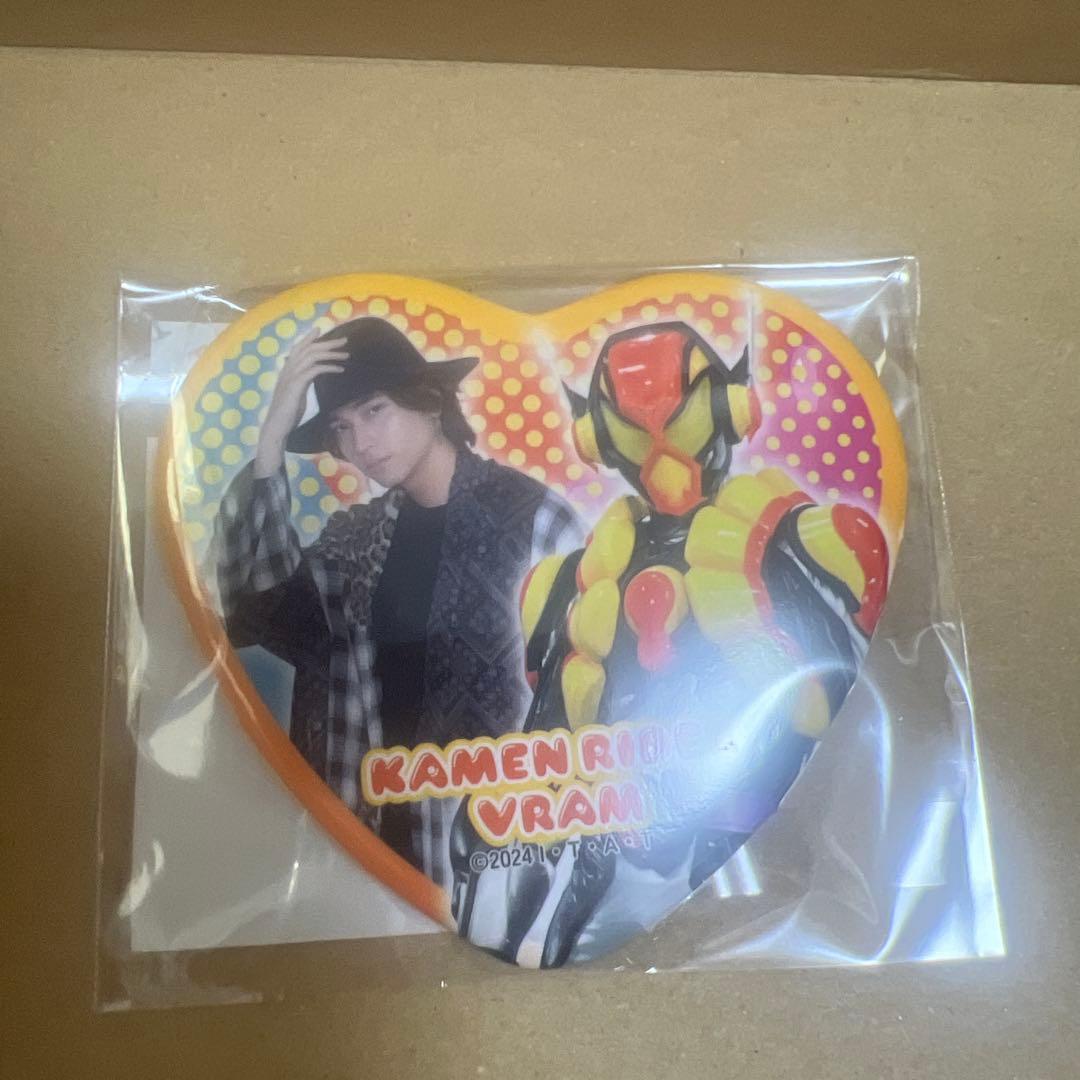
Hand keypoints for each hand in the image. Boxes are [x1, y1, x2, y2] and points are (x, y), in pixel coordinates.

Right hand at [253, 326, 347, 476]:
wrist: (277, 425)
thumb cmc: (288, 412)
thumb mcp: (297, 392)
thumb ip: (302, 381)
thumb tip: (312, 375)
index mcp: (287, 369)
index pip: (298, 348)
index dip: (309, 338)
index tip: (320, 330)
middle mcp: (288, 369)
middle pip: (309, 348)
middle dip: (327, 343)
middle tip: (344, 340)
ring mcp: (291, 375)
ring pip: (312, 356)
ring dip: (331, 354)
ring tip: (346, 355)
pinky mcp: (296, 384)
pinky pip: (315, 369)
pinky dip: (329, 367)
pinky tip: (340, 369)